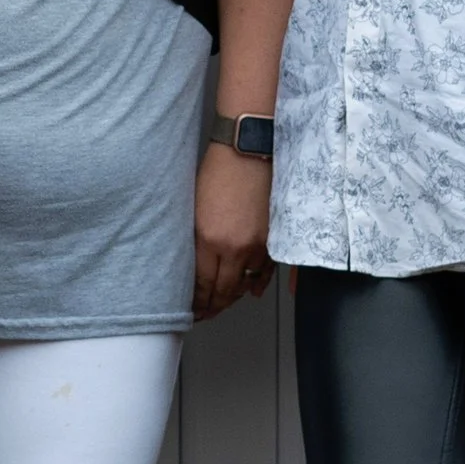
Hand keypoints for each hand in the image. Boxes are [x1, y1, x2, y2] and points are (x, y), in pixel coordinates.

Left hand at [192, 147, 274, 320]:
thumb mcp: (195, 208)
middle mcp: (234, 248)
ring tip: (221, 305)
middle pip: (223, 291)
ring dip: (232, 297)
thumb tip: (196, 265)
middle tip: (203, 314)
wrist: (249, 149)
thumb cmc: (219, 170)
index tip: (190, 308)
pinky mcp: (273, 238)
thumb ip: (197, 240)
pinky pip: (265, 271)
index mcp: (209, 239)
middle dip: (212, 307)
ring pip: (244, 284)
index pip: (201, 285)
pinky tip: (249, 291)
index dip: (196, 302)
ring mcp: (257, 245)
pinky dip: (256, 283)